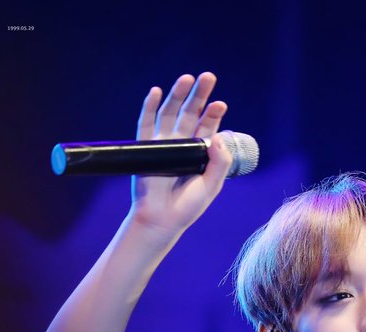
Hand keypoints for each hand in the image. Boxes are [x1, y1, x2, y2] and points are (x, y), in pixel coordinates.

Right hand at [127, 72, 232, 242]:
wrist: (161, 220)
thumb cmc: (188, 206)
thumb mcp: (211, 185)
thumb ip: (219, 162)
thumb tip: (217, 135)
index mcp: (200, 152)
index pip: (208, 126)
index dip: (214, 114)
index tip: (220, 104)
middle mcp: (182, 143)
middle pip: (191, 113)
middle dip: (199, 95)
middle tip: (208, 76)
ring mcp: (163, 143)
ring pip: (170, 113)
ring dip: (178, 95)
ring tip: (187, 78)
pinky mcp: (145, 147)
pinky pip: (146, 124)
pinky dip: (149, 107)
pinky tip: (156, 91)